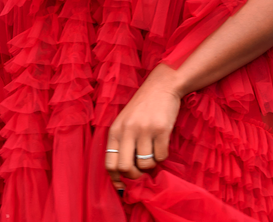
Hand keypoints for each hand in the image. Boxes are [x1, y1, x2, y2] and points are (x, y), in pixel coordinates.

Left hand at [105, 64, 182, 190]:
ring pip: (145, 164)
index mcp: (115, 130)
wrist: (161, 86)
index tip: (123, 186)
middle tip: (141, 171)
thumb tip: (122, 174)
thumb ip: (122, 143)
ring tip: (152, 151)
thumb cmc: (142, 106)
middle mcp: (128, 130)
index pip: (109, 164)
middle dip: (134, 175)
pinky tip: (161, 144)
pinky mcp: (161, 130)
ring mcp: (145, 130)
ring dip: (151, 164)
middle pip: (125, 168)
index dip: (116, 179)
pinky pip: (161, 156)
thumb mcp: (125, 121)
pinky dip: (162, 156)